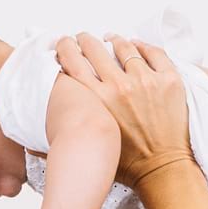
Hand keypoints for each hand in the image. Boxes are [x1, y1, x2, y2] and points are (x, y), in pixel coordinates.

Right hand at [51, 33, 191, 186]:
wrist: (162, 170)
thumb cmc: (127, 163)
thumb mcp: (88, 142)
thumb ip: (65, 130)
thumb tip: (38, 132)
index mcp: (96, 99)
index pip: (73, 60)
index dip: (66, 47)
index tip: (65, 43)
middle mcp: (119, 86)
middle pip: (96, 49)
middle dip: (86, 40)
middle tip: (84, 38)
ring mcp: (146, 81)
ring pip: (125, 47)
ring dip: (115, 41)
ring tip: (112, 40)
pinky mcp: (169, 81)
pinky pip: (155, 53)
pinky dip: (144, 47)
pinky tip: (137, 46)